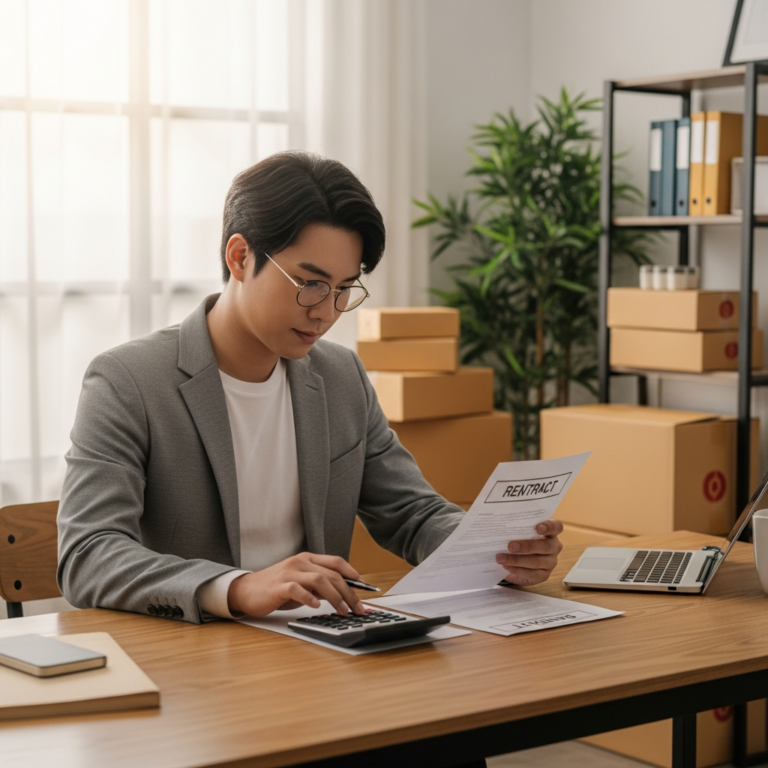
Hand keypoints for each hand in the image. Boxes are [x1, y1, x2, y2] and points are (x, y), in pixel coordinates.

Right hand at [227, 553, 366, 617]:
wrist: (245, 591)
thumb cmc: (275, 588)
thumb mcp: (301, 583)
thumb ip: (319, 585)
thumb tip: (343, 594)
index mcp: (307, 559)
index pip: (336, 562)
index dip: (353, 574)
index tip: (365, 588)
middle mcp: (300, 562)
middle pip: (332, 574)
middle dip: (349, 592)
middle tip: (358, 608)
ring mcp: (289, 572)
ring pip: (320, 580)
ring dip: (335, 597)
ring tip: (343, 611)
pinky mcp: (279, 585)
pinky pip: (297, 589)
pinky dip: (309, 598)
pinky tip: (316, 607)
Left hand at [496, 519, 563, 585]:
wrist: (520, 561)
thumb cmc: (521, 541)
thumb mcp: (521, 533)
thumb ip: (517, 529)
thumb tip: (502, 526)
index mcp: (551, 533)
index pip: (557, 527)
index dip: (549, 527)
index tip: (538, 528)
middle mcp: (554, 547)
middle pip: (546, 546)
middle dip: (527, 546)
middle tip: (511, 546)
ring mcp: (551, 562)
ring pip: (537, 562)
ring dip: (517, 560)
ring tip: (501, 558)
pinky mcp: (544, 575)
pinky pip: (532, 574)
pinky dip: (517, 570)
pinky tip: (506, 566)